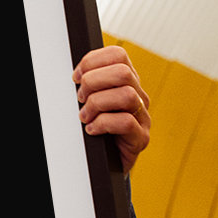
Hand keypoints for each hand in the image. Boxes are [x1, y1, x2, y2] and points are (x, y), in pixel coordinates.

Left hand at [73, 45, 150, 173]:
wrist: (106, 162)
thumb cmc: (96, 128)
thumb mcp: (90, 101)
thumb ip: (89, 85)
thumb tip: (75, 75)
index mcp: (126, 81)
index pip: (117, 55)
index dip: (93, 61)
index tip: (76, 77)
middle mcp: (138, 96)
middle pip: (122, 72)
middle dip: (94, 82)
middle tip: (80, 98)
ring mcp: (142, 117)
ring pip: (126, 95)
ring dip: (97, 104)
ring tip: (85, 116)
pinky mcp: (140, 138)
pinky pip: (125, 122)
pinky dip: (102, 124)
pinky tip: (92, 130)